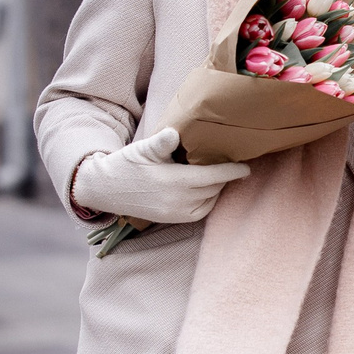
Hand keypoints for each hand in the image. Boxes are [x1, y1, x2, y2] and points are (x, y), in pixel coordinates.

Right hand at [70, 128, 249, 225]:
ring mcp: (176, 213)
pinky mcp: (173, 219)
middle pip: (213, 188)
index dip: (231, 172)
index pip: (211, 176)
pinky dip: (208, 199)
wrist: (107, 189)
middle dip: (225, 176)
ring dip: (217, 187)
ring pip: (209, 200)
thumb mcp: (142, 149)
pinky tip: (207, 187)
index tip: (246, 167)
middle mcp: (178, 201)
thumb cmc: (127, 164)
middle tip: (234, 163)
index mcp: (173, 182)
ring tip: (221, 173)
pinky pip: (201, 211)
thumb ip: (161, 143)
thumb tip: (174, 133)